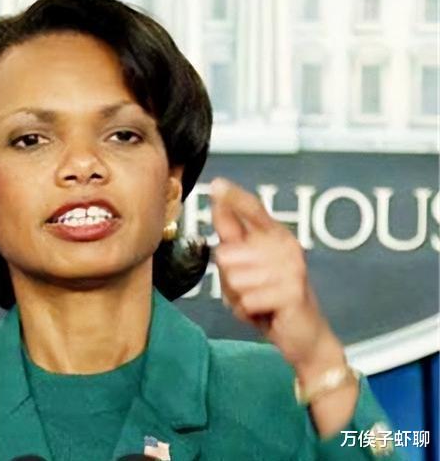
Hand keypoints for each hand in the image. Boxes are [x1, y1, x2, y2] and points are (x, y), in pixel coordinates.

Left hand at [209, 177, 345, 377]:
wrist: (303, 336)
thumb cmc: (271, 299)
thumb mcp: (247, 268)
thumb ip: (233, 239)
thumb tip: (218, 206)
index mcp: (275, 236)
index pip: (253, 210)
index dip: (233, 198)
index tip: (216, 184)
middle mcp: (286, 246)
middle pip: (226, 254)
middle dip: (229, 280)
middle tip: (251, 290)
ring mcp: (291, 267)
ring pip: (234, 278)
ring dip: (239, 297)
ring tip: (259, 300)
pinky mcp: (292, 290)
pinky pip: (246, 299)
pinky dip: (248, 312)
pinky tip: (265, 312)